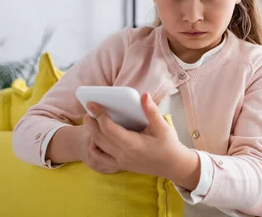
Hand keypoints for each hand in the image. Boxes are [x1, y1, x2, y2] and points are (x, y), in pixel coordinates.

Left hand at [84, 94, 199, 188]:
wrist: (173, 166)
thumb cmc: (169, 146)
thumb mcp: (162, 127)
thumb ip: (151, 111)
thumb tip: (144, 95)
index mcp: (133, 143)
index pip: (109, 128)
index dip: (99, 115)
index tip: (93, 104)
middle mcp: (123, 154)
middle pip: (100, 137)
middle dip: (91, 122)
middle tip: (88, 109)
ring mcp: (121, 161)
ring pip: (99, 147)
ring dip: (92, 133)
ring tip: (89, 121)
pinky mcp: (121, 165)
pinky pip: (102, 159)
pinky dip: (95, 149)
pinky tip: (94, 140)